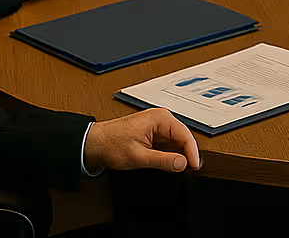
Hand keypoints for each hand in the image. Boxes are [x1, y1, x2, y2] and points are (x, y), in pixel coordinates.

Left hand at [84, 109, 200, 173]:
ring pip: (176, 141)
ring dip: (178, 154)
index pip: (185, 135)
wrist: (93, 144)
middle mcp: (161, 119)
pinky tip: (170, 163)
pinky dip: (170, 154)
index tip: (194, 167)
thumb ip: (163, 161)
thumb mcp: (139, 156)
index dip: (192, 153)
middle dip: (187, 154)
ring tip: (181, 168)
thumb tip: (182, 163)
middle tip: (190, 170)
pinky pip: (168, 143)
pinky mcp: (153, 133)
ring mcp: (157, 126)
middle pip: (183, 137)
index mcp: (160, 118)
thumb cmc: (110, 144)